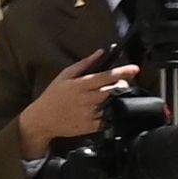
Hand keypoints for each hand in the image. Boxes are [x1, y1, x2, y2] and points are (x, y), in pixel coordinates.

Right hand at [16, 57, 130, 149]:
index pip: (106, 77)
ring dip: (117, 98)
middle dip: (122, 85)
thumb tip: (101, 52)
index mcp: (80, 85)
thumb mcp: (64, 76)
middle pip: (114, 90)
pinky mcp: (92, 126)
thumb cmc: (54, 95)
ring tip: (110, 96)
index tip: (135, 68)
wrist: (41, 119)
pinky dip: (112, 112)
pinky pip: (110, 118)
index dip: (122, 72)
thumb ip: (84, 64)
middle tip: (121, 83)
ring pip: (114, 103)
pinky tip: (106, 109)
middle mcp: (86, 99)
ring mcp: (90, 114)